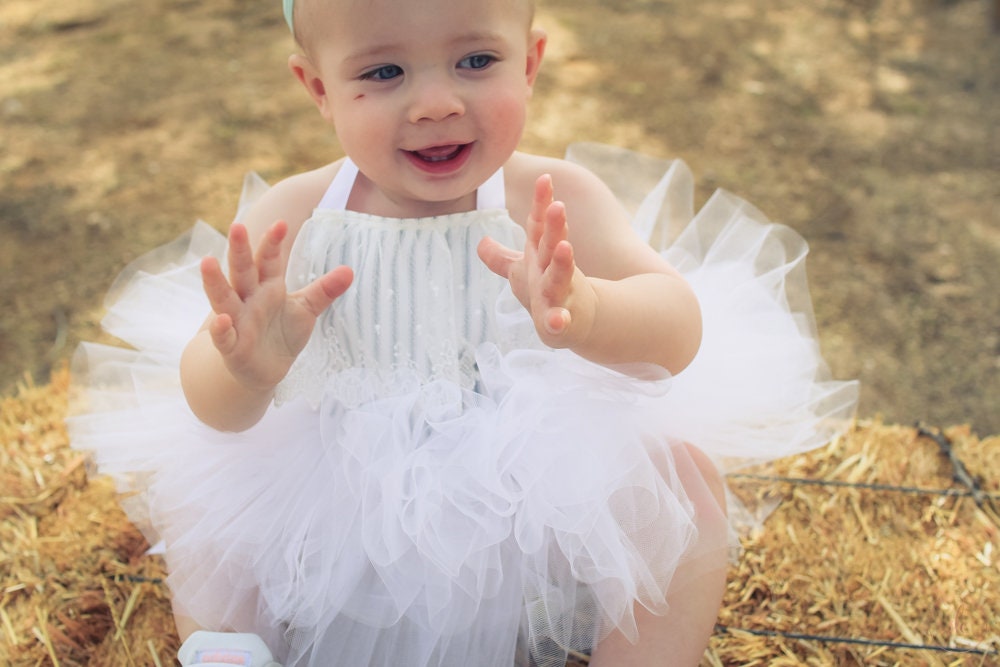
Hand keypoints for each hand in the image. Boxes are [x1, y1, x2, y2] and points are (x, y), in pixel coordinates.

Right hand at [201, 220, 353, 390]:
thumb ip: (324, 290)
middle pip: (242, 270)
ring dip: (215, 282)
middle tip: (237, 226)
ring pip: (223, 298)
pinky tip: (221, 320)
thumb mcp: (306, 309)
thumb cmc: (282, 332)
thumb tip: (350, 270)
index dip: (273, 243)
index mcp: (267, 286)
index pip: (269, 260)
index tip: (281, 223)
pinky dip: (221, 329)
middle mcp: (248, 299)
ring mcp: (237, 321)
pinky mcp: (232, 347)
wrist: (266, 368)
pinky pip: (224, 337)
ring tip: (207, 262)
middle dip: (240, 250)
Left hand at [478, 174, 595, 348]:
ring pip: (560, 276)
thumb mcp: (522, 272)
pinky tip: (557, 320)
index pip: (539, 225)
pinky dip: (559, 320)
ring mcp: (560, 294)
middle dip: (555, 226)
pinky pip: (560, 321)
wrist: (577, 322)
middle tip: (558, 206)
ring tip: (564, 247)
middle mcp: (552, 270)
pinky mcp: (563, 320)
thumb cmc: (546, 292)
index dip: (541, 203)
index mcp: (541, 255)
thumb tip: (481, 243)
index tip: (544, 178)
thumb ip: (501, 258)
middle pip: (552, 245)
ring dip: (563, 262)